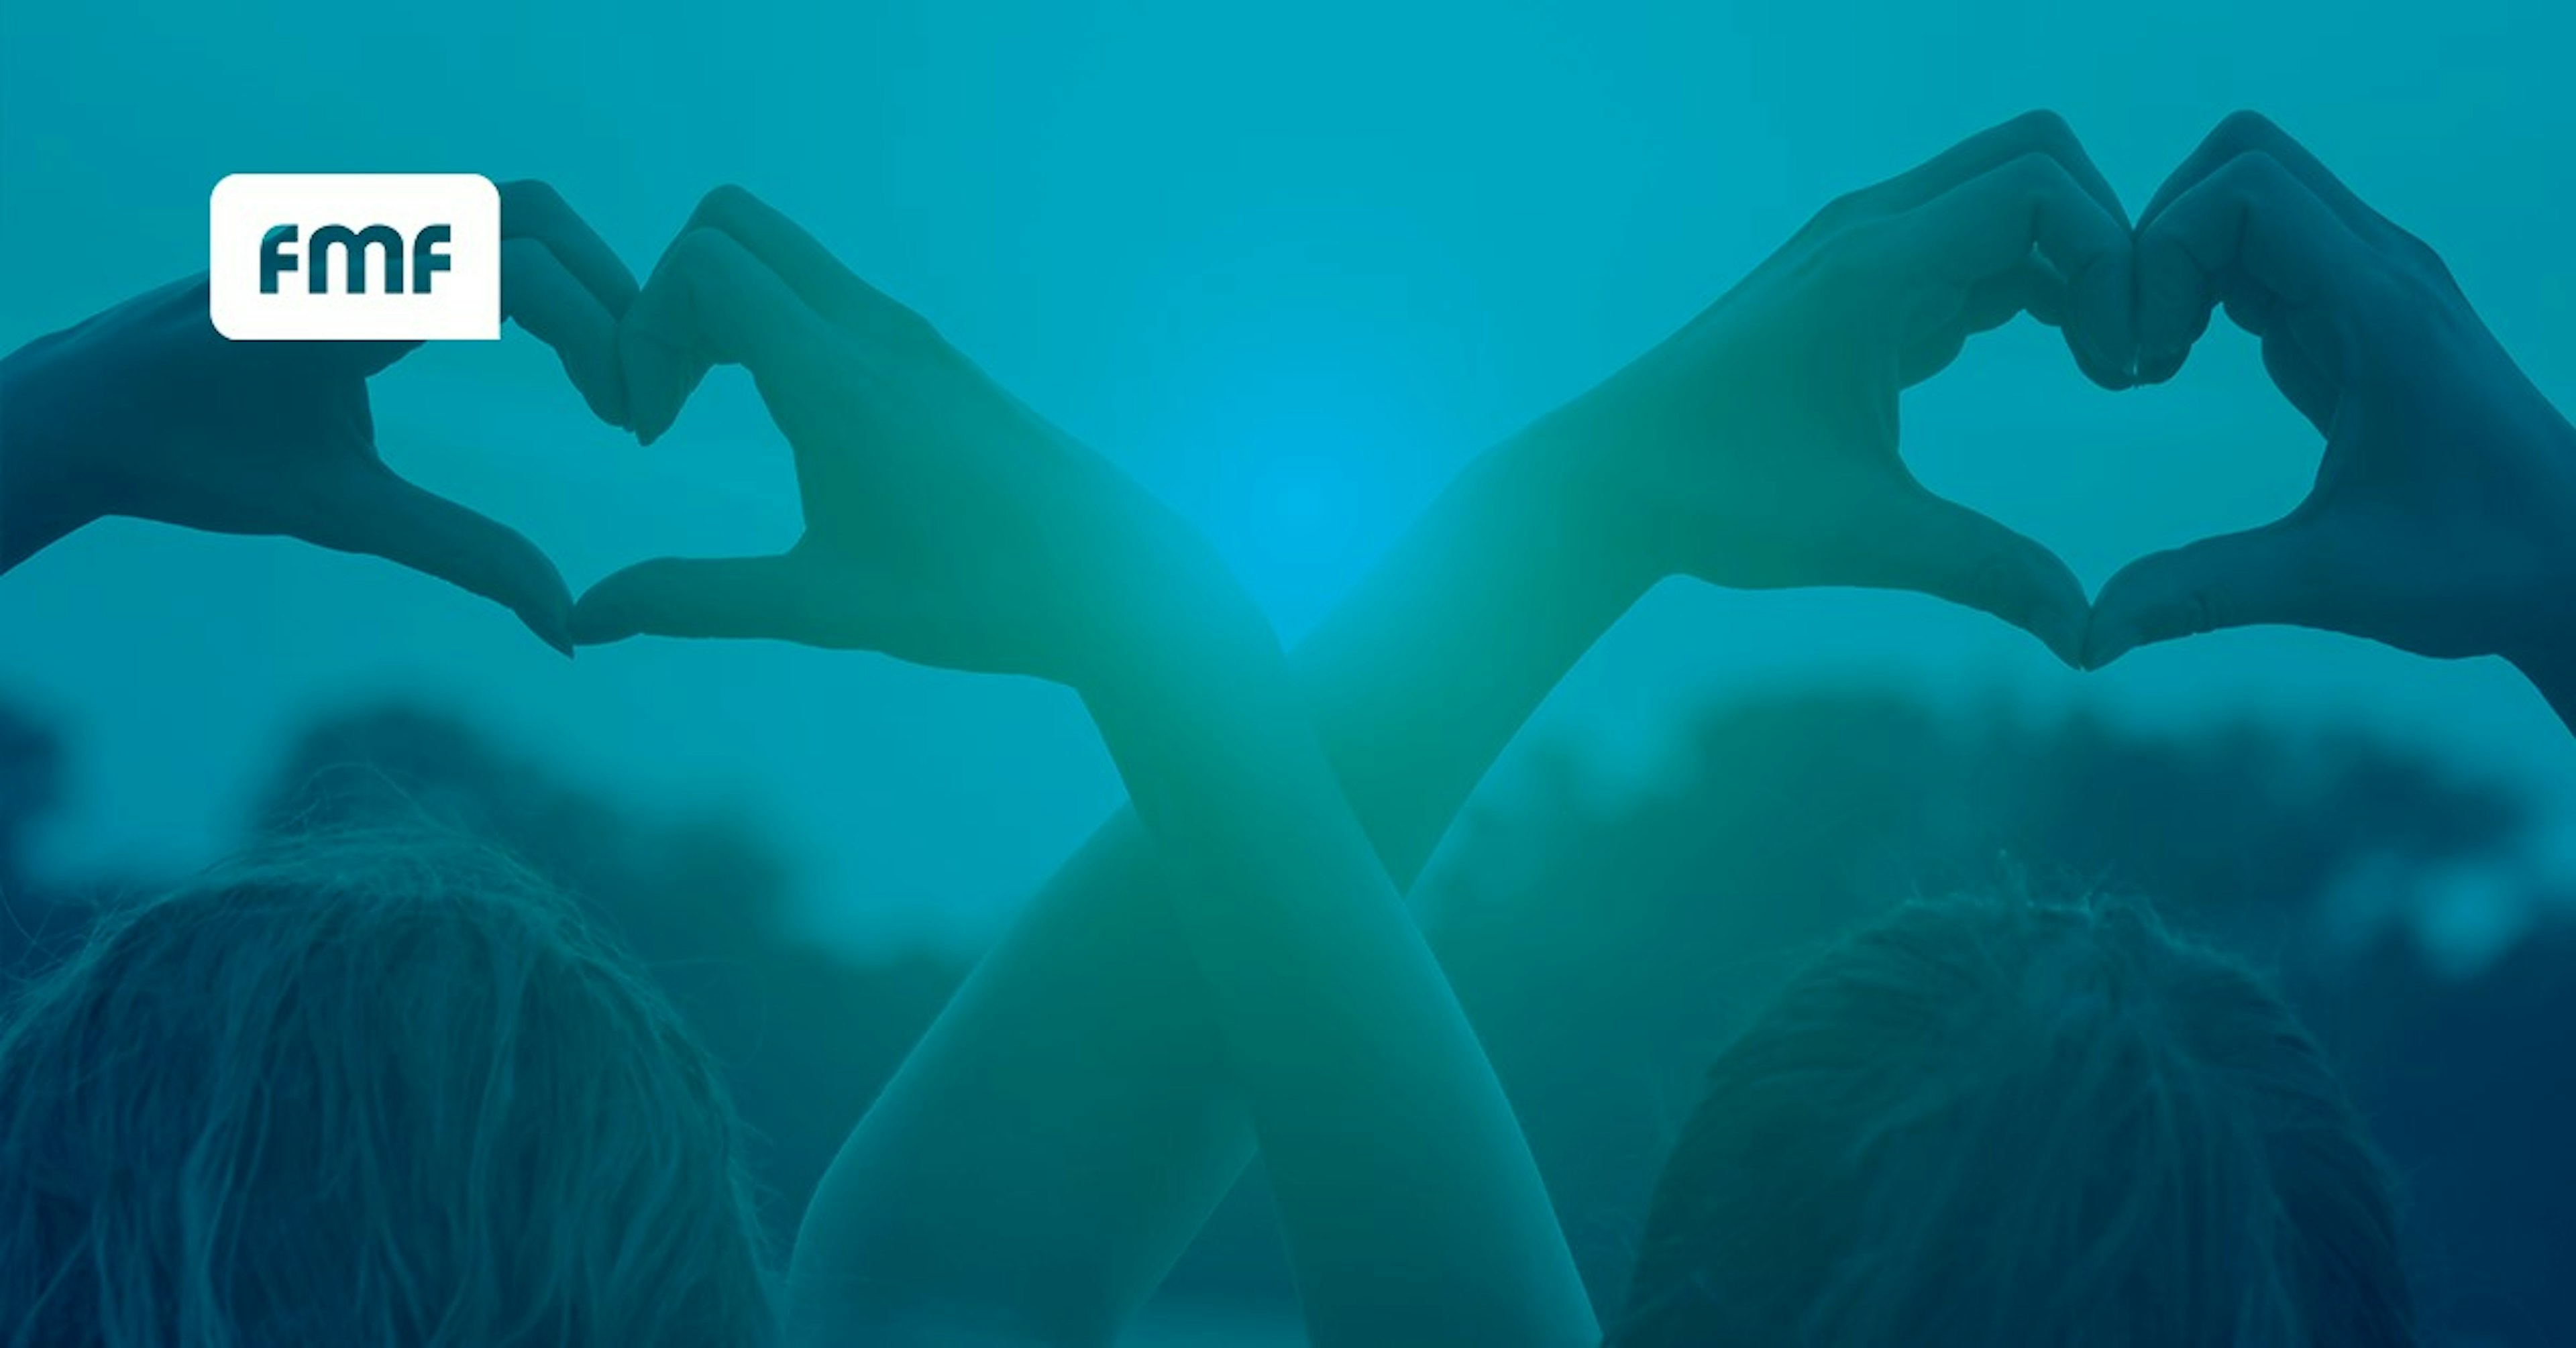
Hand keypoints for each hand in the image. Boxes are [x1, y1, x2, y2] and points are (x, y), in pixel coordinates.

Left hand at [0, 181, 636, 651]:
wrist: (88, 405)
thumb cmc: (196, 460)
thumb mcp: (339, 514)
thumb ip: (464, 556)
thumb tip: (568, 627)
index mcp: (346, 296)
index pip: (512, 270)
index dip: (597, 336)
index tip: (631, 420)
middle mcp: (354, 236)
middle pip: (528, 214)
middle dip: (610, 296)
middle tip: (643, 395)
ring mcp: (355, 222)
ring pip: (506, 211)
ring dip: (578, 283)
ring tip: (611, 379)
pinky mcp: (360, 231)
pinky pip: (471, 225)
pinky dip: (536, 276)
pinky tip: (558, 352)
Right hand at [571, 187, 1252, 688]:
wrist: (1113, 581)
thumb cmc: (975, 596)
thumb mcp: (821, 607)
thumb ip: (694, 600)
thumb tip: (588, 619)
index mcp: (836, 376)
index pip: (702, 263)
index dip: (643, 328)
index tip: (649, 427)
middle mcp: (872, 330)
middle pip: (731, 225)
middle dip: (666, 297)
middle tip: (661, 401)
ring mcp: (908, 334)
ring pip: (780, 256)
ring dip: (719, 313)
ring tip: (702, 412)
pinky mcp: (932, 354)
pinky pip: (823, 293)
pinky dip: (772, 327)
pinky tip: (779, 424)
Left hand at [1557, 110, 2134, 666]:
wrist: (1611, 481)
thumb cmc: (1719, 498)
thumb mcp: (1865, 537)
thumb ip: (1988, 572)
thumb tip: (2091, 639)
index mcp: (1872, 266)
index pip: (2038, 188)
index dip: (2111, 257)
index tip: (2124, 364)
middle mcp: (1867, 233)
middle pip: (2035, 160)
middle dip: (2108, 238)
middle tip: (2130, 348)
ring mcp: (1861, 251)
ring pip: (2008, 200)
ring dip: (2074, 263)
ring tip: (2108, 366)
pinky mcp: (1860, 284)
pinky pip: (1973, 244)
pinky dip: (2033, 282)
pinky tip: (2063, 359)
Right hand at [2088, 112, 2575, 674]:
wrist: (2575, 563)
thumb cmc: (2479, 567)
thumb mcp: (2332, 583)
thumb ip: (2202, 593)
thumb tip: (2086, 636)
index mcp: (2382, 311)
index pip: (2245, 189)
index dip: (2163, 251)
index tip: (2143, 359)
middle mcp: (2382, 273)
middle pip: (2244, 161)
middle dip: (2158, 235)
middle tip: (2132, 342)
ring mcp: (2374, 286)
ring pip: (2250, 198)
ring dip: (2176, 261)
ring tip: (2148, 361)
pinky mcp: (2360, 314)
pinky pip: (2264, 252)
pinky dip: (2202, 287)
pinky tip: (2177, 367)